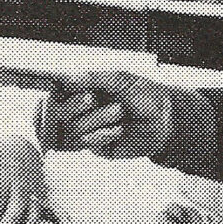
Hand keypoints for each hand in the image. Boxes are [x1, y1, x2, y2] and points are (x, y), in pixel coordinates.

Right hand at [45, 71, 173, 158]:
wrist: (164, 121)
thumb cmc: (145, 96)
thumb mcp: (121, 80)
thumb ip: (94, 78)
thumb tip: (68, 77)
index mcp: (87, 90)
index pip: (59, 92)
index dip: (57, 92)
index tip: (62, 88)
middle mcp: (85, 110)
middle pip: (60, 112)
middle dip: (74, 105)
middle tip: (91, 98)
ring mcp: (90, 128)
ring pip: (75, 127)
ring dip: (97, 118)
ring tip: (119, 110)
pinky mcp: (98, 146)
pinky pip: (88, 142)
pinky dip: (102, 134)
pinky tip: (118, 129)